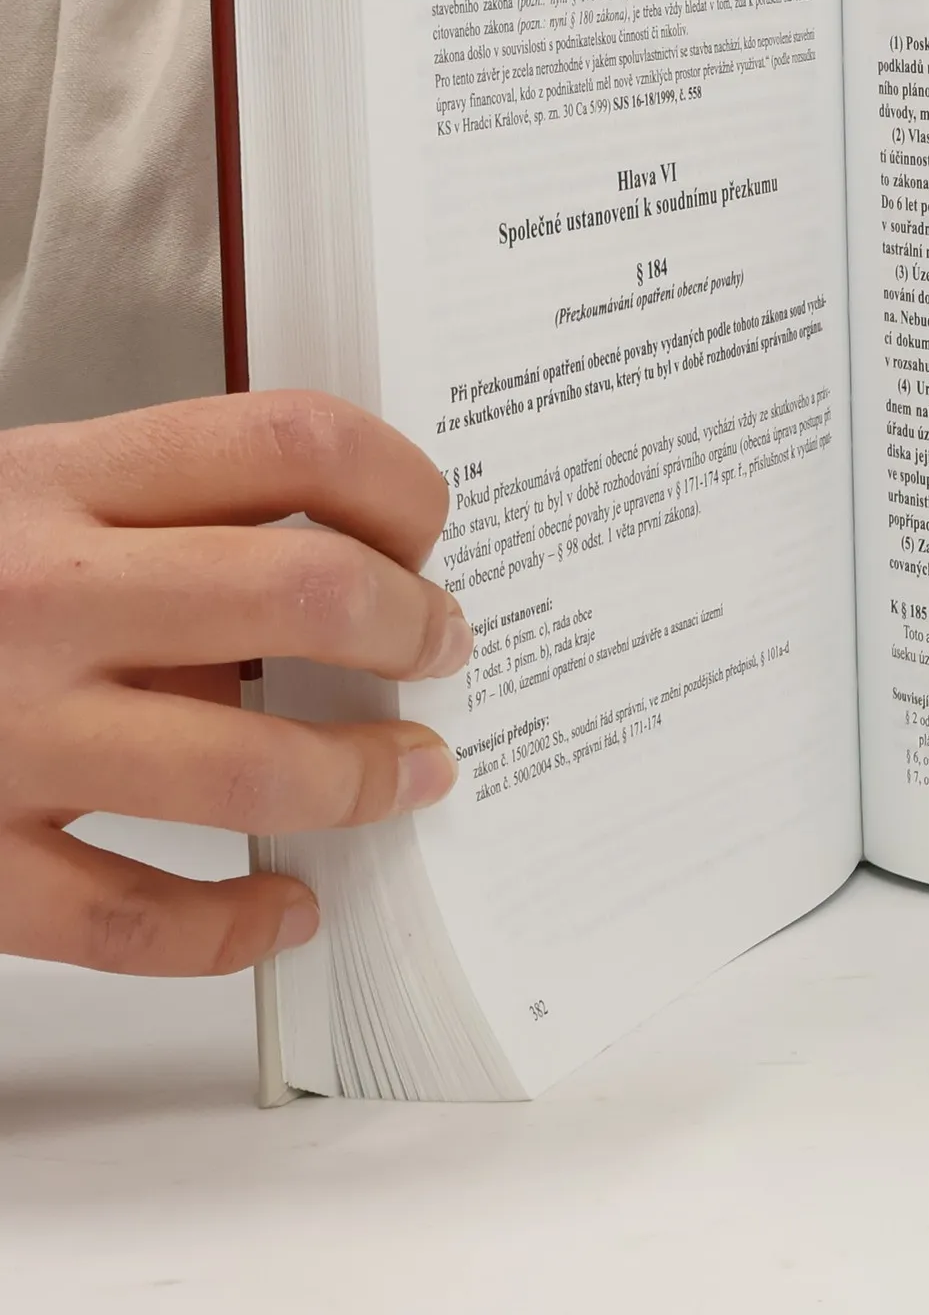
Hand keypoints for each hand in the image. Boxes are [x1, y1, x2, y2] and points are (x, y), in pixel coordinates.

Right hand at [0, 391, 467, 975]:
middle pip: (304, 590)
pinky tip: (287, 909)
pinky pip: (132, 918)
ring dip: (364, 777)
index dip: (402, 485)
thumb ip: (160, 522)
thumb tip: (352, 569)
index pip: (292, 441)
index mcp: (58, 482)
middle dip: (413, 626)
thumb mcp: (22, 498)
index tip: (428, 531)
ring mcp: (0, 736)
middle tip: (443, 646)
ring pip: (248, 766)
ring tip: (411, 772)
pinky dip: (234, 928)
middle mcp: (37, 599)